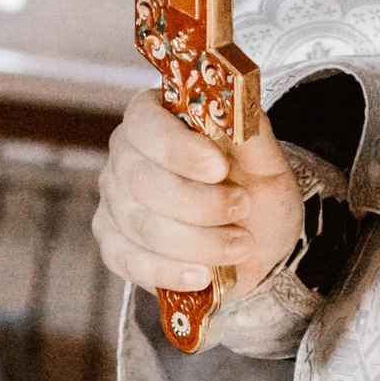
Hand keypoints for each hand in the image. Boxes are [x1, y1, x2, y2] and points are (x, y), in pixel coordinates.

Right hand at [95, 92, 305, 298]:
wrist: (258, 239)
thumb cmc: (254, 189)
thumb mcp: (264, 159)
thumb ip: (249, 131)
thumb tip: (236, 105)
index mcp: (153, 119)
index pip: (145, 123)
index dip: (179, 148)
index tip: (219, 168)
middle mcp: (124, 157)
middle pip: (141, 180)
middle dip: (198, 202)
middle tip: (242, 208)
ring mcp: (115, 204)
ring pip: (141, 226)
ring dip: (197, 241)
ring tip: (240, 245)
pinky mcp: (115, 248)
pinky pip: (131, 263)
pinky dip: (170, 272)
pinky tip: (202, 275)